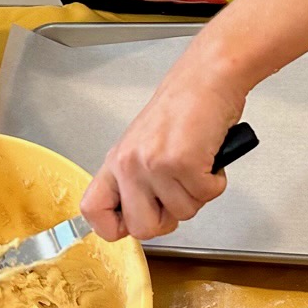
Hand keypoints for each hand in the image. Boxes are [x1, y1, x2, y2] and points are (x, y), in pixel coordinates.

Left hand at [81, 65, 246, 241]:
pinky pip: (206, 195)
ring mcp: (154, 165)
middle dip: (169, 219)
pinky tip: (208, 158)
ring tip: (195, 163)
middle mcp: (128, 164)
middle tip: (179, 192)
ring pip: (182, 214)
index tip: (132, 224)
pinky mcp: (183, 162)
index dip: (113, 228)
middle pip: (142, 229)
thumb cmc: (182, 109)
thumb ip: (136, 180)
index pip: (92, 210)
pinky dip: (215, 182)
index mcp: (115, 162)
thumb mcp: (144, 145)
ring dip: (197, 194)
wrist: (206, 79)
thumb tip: (141, 217)